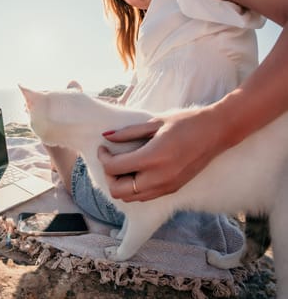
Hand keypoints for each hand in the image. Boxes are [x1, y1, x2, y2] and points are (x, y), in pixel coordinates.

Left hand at [98, 108, 223, 201]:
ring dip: (121, 184)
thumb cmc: (186, 122)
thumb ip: (128, 132)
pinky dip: (134, 188)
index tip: (103, 147)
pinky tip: (138, 170)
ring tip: (124, 165)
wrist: (217, 132)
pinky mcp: (173, 189)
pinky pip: (144, 196)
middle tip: (112, 159)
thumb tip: (106, 137)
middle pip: (118, 191)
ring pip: (130, 198)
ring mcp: (166, 187)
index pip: (115, 168)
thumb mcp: (154, 123)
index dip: (103, 157)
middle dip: (109, 175)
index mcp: (152, 158)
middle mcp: (158, 178)